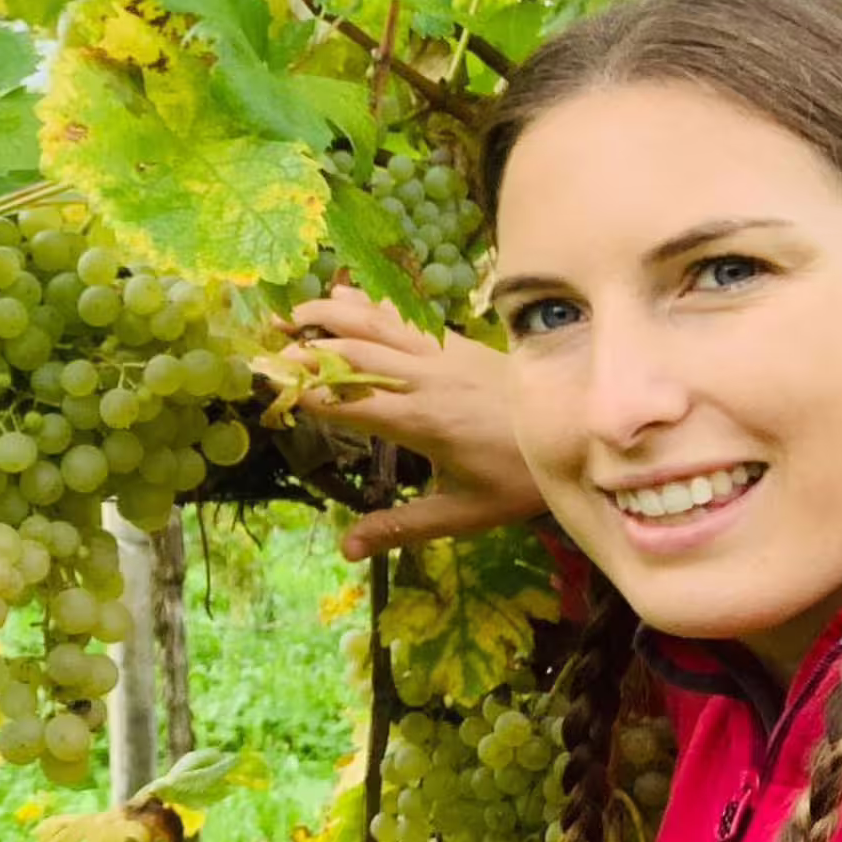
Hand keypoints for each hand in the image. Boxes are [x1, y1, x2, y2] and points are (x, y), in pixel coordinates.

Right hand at [278, 285, 546, 560]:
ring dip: (331, 314)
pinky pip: (405, 316)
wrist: (576, 431)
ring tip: (292, 312)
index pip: (351, 401)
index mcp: (422, 422)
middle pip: (354, 355)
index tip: (271, 387)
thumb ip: (401, 527)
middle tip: (265, 348)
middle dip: (306, 350)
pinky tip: (344, 293)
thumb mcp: (461, 514)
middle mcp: (427, 379)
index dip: (307, 392)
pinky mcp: (456, 341)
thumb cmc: (518, 481)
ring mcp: (442, 354)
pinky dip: (370, 303)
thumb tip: (347, 548)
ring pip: (376, 324)